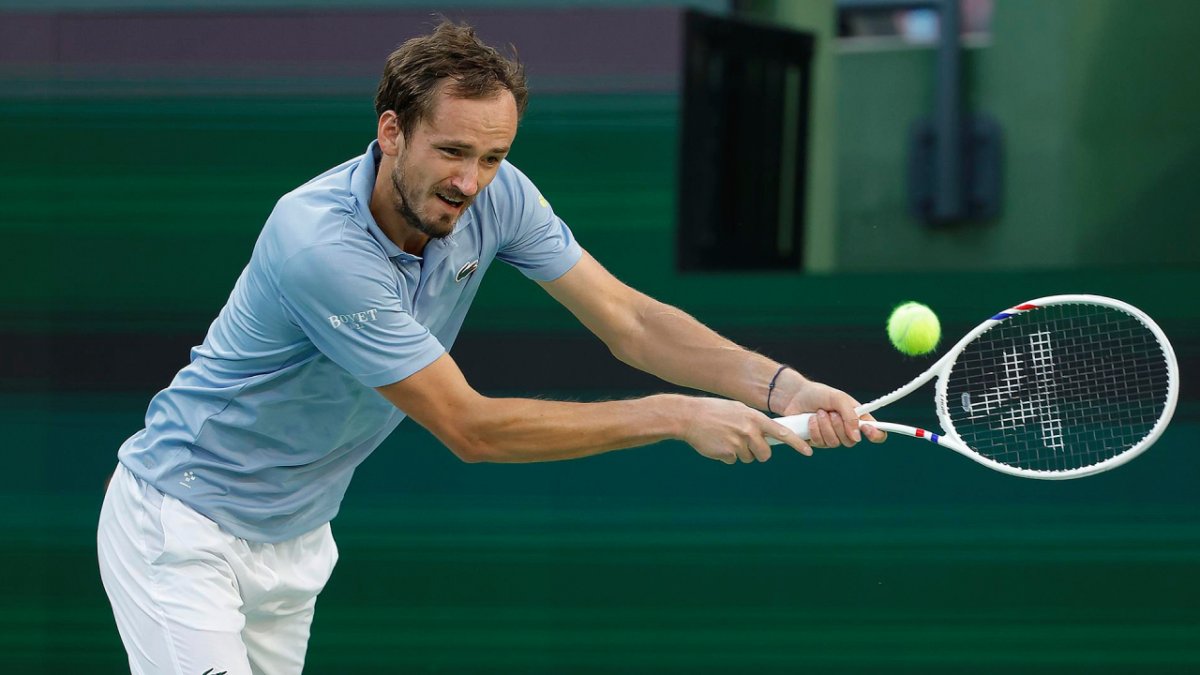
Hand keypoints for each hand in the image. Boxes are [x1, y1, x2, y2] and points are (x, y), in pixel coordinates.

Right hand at [677, 397, 813, 463]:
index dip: (797, 443)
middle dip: (758, 452)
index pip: (782, 432)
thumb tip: (766, 434)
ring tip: (726, 438)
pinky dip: (727, 455)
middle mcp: (749, 430)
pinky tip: (717, 443)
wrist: (689, 416)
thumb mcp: (738, 410)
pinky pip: (733, 460)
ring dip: (740, 453)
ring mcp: (738, 443)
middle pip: (765, 453)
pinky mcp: (727, 454)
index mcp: (754, 418)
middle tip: (745, 443)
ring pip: (748, 458)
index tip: (809, 451)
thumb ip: (753, 422)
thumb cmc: (714, 412)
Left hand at [772, 375, 886, 448]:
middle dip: (839, 426)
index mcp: (857, 417)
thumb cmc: (818, 394)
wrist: (794, 396)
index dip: (875, 435)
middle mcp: (846, 429)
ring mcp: (831, 436)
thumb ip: (851, 416)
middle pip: (851, 441)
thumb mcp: (838, 398)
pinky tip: (810, 420)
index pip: (874, 431)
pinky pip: (820, 443)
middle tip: (830, 412)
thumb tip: (857, 436)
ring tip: (818, 413)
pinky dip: (814, 430)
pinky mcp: (817, 441)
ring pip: (834, 443)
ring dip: (825, 426)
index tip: (867, 430)